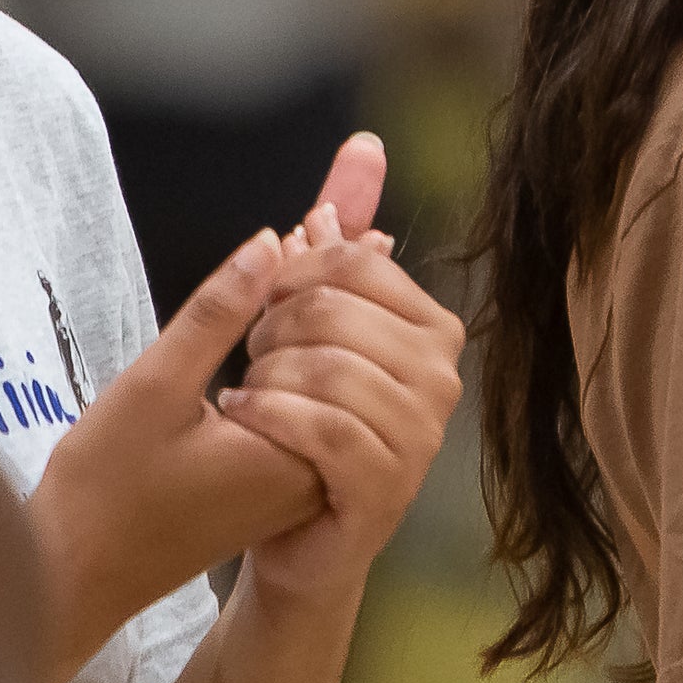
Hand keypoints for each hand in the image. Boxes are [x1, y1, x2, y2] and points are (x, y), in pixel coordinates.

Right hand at [24, 232, 326, 682]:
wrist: (73, 577)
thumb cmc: (104, 492)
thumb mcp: (155, 386)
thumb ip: (218, 313)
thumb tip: (275, 240)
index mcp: (299, 452)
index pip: (343, 343)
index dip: (321, 277)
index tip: (312, 221)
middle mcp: (315, 470)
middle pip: (346, 359)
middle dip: (322, 294)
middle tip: (310, 227)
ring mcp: (300, 481)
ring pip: (327, 379)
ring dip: (307, 323)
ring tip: (287, 261)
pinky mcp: (278, 481)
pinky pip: (303, 402)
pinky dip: (289, 358)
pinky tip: (268, 314)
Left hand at [221, 195, 463, 612]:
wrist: (298, 535)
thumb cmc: (307, 420)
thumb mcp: (319, 317)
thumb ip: (341, 238)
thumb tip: (364, 147)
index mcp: (434, 328)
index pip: (354, 261)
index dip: (290, 274)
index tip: (264, 306)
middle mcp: (443, 378)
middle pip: (333, 310)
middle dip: (270, 328)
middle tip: (250, 357)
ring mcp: (421, 436)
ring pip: (324, 369)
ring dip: (264, 375)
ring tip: (245, 391)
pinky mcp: (386, 487)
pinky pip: (321, 430)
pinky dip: (267, 416)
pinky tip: (240, 414)